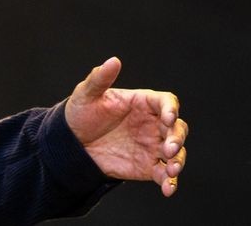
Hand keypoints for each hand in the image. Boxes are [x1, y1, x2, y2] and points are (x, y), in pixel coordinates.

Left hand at [65, 57, 188, 196]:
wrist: (72, 144)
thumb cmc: (80, 113)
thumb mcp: (86, 94)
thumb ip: (100, 78)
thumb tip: (113, 60)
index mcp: (142, 103)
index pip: (166, 102)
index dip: (171, 109)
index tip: (168, 118)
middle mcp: (152, 124)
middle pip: (177, 128)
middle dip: (177, 137)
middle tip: (168, 148)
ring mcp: (152, 145)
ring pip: (177, 152)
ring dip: (179, 160)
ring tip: (172, 169)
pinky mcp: (148, 166)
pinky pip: (165, 174)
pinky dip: (170, 181)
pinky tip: (168, 188)